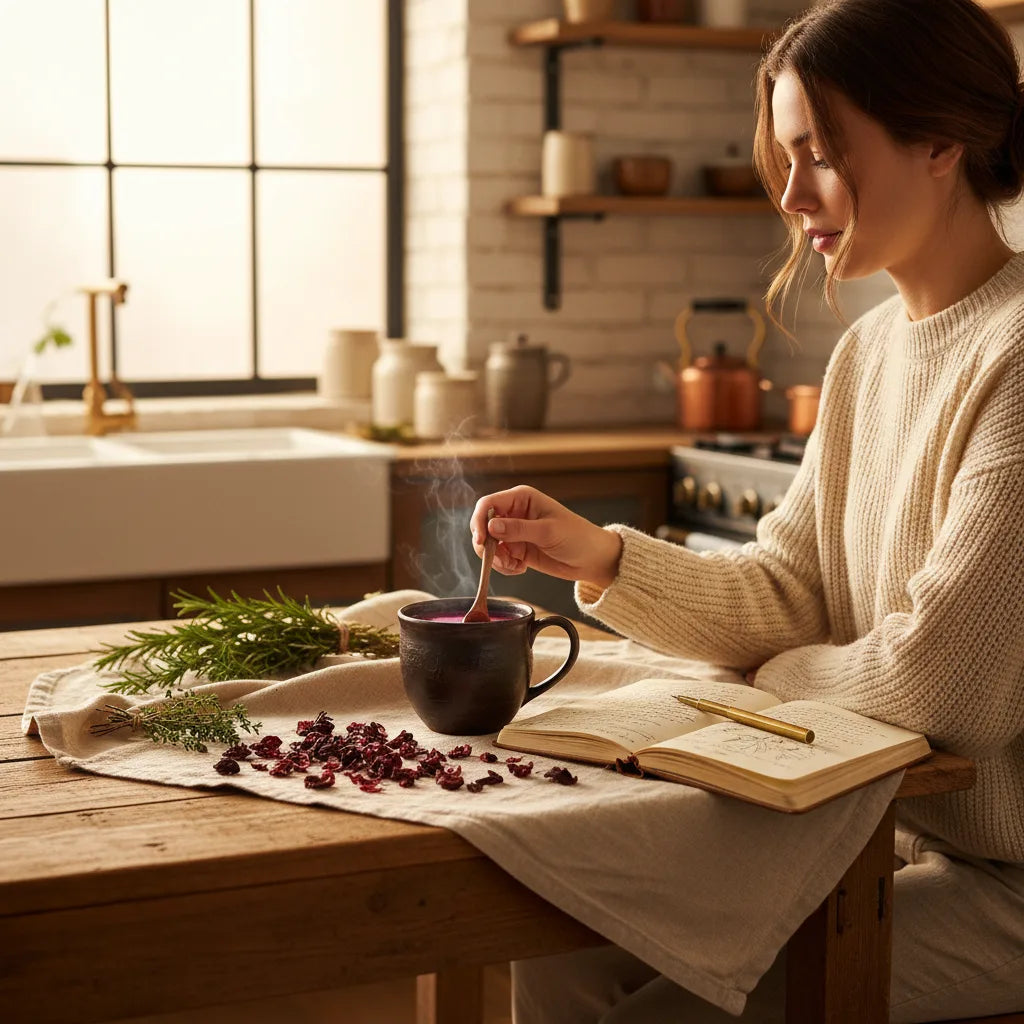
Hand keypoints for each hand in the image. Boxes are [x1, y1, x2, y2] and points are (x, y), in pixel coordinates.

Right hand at [469, 485, 622, 589]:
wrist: (593, 559)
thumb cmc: (578, 537)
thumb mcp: (548, 532)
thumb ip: (518, 529)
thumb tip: (490, 526)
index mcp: (522, 498)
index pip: (488, 504)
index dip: (479, 520)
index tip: (481, 540)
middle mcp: (515, 513)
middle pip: (483, 525)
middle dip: (486, 544)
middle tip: (500, 559)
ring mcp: (515, 532)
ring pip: (488, 544)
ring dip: (495, 558)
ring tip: (514, 565)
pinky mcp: (517, 549)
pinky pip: (498, 558)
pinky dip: (503, 566)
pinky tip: (520, 568)